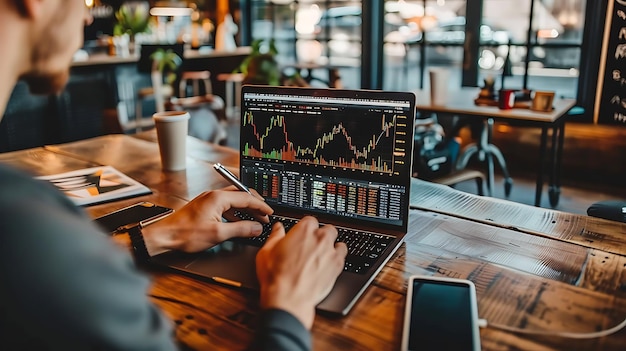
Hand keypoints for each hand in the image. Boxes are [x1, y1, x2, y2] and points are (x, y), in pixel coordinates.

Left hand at [141, 187, 272, 255]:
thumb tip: (256, 227)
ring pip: (233, 202)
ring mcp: (208, 201)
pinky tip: (238, 224)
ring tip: (254, 221)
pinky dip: (235, 214)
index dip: (261, 206)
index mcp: (218, 198)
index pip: (246, 197)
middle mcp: (213, 196)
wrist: (165, 236)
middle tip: (264, 216)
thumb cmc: (185, 234)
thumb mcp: (218, 233)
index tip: (269, 212)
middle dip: (254, 206)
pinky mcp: (204, 208)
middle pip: (240, 196)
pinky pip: (225, 208)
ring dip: (245, 211)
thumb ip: (241, 229)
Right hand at [256, 216, 347, 329]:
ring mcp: (331, 251)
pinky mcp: (338, 265)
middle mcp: (320, 237)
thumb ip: (275, 236)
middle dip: (320, 235)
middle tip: (311, 246)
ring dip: (331, 245)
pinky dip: (338, 257)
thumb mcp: (266, 251)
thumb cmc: (277, 277)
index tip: (303, 234)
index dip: (306, 228)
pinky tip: (329, 263)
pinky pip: (343, 254)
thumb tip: (278, 229)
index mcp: (303, 229)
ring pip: (337, 241)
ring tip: (321, 255)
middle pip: (327, 229)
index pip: (310, 220)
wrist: (288, 299)